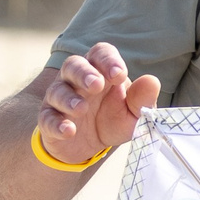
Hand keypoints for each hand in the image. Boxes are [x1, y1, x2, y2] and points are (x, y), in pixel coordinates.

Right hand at [39, 43, 158, 163]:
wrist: (89, 145)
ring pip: (57, 91)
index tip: (118, 74)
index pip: (100, 54)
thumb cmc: (113, 119)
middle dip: (84, 73)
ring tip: (82, 109)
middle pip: (73, 65)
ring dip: (69, 99)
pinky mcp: (48, 120)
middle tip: (96, 85)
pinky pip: (47, 118)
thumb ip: (142, 98)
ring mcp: (59, 98)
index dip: (108, 60)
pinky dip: (56, 124)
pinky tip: (68, 131)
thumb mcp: (134, 113)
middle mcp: (76, 79)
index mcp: (100, 71)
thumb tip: (152, 81)